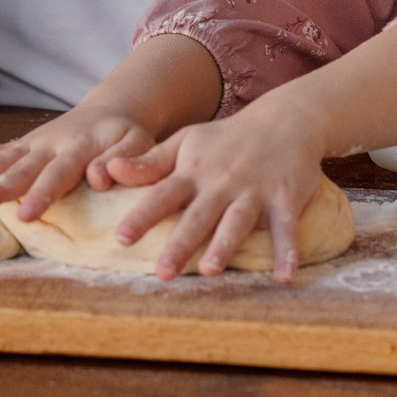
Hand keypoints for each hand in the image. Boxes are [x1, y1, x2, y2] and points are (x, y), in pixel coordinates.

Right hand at [0, 109, 158, 218]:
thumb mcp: (139, 144)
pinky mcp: (19, 146)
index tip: (26, 215)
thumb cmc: (128, 135)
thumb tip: (102, 176)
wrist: (111, 109)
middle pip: (18, 168)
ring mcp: (30, 144)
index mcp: (80, 147)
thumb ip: (125, 160)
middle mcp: (49, 143)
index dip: (42, 194)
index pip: (59, 173)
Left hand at [102, 105, 328, 282]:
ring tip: (209, 270)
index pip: (163, 195)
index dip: (142, 217)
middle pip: (199, 216)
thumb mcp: (186, 142)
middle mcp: (222, 182)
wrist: (285, 119)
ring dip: (224, 246)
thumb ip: (150, 162)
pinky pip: (286, 227)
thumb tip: (109, 169)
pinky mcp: (286, 198)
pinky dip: (287, 251)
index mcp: (194, 170)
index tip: (121, 238)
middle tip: (162, 272)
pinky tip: (284, 278)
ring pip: (238, 221)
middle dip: (180, 243)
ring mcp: (256, 190)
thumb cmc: (226, 138)